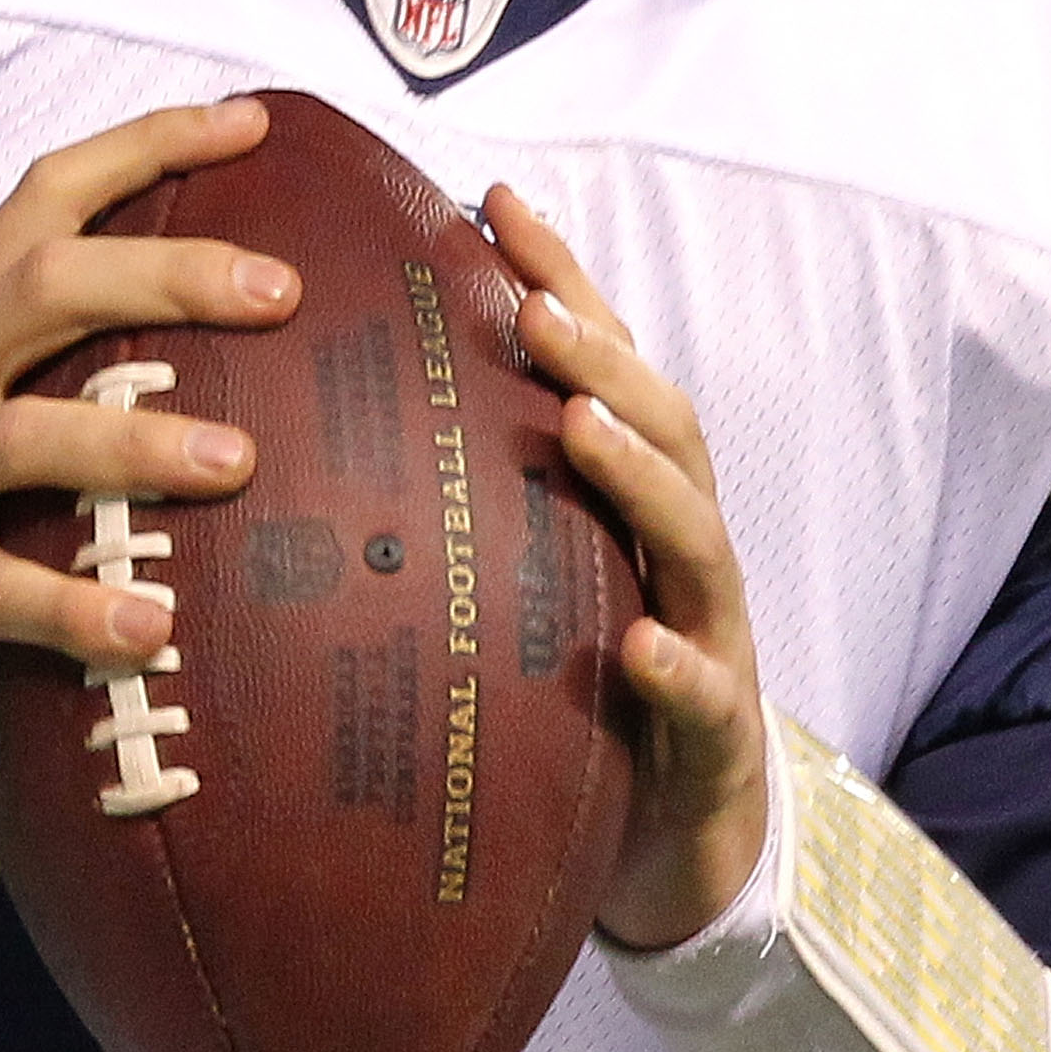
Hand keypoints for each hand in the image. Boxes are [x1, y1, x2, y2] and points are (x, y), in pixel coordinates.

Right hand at [0, 100, 293, 817]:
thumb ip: (55, 381)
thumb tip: (217, 366)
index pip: (43, 200)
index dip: (145, 148)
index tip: (251, 124)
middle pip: (46, 287)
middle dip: (170, 274)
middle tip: (281, 290)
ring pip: (25, 435)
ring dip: (138, 443)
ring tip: (238, 461)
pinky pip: (0, 592)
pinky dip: (81, 610)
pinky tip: (156, 629)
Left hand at [488, 185, 767, 951]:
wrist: (682, 852)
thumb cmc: (589, 706)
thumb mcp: (529, 590)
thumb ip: (472, 507)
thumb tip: (335, 420)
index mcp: (633, 506)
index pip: (605, 370)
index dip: (562, 279)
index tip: (492, 199)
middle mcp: (678, 553)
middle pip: (664, 429)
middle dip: (603, 359)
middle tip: (534, 308)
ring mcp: (710, 636)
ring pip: (694, 538)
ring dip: (639, 475)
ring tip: (582, 427)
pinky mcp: (715, 737)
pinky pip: (704, 697)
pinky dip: (675, 666)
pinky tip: (637, 645)